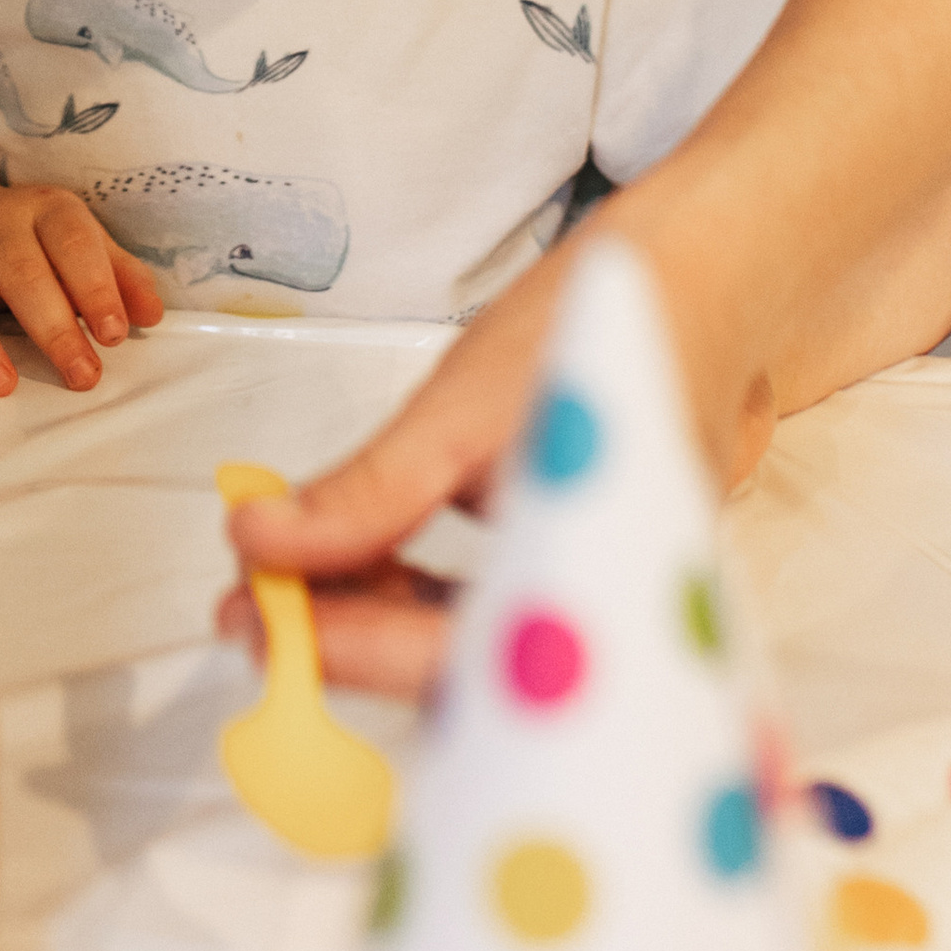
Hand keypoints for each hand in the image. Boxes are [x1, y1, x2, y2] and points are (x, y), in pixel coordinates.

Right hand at [0, 159, 163, 395]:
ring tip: (3, 385)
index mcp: (46, 210)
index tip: (114, 334)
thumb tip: (151, 315)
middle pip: (22, 270)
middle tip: (83, 376)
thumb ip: (120, 277)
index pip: (74, 242)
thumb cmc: (37, 244)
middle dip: (54, 326)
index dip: (95, 286)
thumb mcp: (84, 247)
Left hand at [217, 210, 770, 699]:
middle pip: (459, 677)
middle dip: (346, 643)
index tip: (248, 618)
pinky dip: (419, 592)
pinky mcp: (592, 581)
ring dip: (374, 617)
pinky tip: (360, 563)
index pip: (444, 665)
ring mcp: (608, 610)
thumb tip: (258, 546)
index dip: (337, 649)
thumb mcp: (460, 412)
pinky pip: (495, 613)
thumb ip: (366, 495)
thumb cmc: (596, 334)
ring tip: (283, 582)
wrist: (706, 274)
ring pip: (472, 647)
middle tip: (244, 609)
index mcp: (592, 595)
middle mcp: (615, 631)